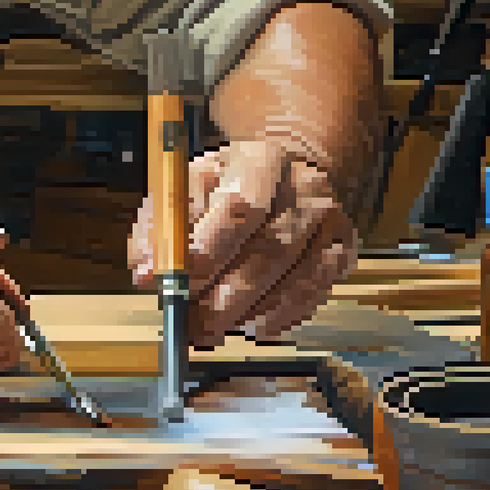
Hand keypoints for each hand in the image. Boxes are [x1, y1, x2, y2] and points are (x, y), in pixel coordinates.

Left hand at [129, 137, 356, 345]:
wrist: (287, 173)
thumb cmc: (226, 185)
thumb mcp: (185, 187)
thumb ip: (159, 225)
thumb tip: (146, 271)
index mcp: (261, 160)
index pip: (240, 208)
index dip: (207, 251)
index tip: (178, 282)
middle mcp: (305, 189)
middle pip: (268, 252)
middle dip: (222, 297)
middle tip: (190, 324)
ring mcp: (330, 223)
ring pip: (290, 283)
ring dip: (245, 313)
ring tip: (208, 329)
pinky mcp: (343, 252)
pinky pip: (309, 298)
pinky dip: (275, 318)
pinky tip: (247, 323)